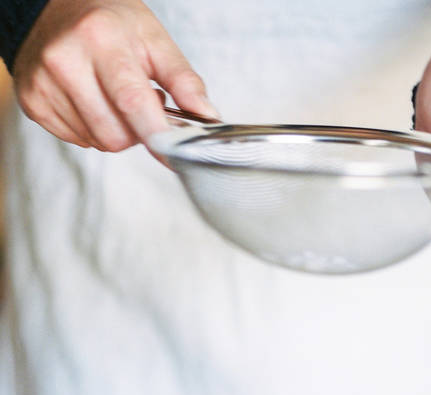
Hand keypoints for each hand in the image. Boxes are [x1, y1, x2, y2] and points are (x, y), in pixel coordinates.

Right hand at [13, 0, 218, 149]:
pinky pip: (77, 140)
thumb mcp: (153, 38)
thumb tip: (208, 116)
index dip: (157, 135)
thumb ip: (183, 79)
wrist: (56, 6)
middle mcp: (65, 60)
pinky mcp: (31, 101)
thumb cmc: (110, 22)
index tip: (174, 154)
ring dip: (114, 129)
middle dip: (135, 130)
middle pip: (115, 135)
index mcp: (100, 39)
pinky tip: (90, 100)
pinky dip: (91, 128)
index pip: (132, 101)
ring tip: (112, 96)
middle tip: (137, 101)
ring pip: (97, 142)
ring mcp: (43, 82)